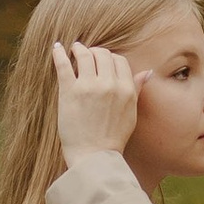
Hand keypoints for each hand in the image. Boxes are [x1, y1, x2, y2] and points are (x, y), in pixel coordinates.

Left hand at [52, 40, 140, 164]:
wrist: (94, 156)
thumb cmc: (113, 137)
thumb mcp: (131, 113)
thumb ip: (137, 89)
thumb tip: (147, 72)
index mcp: (126, 89)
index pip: (119, 60)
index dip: (110, 58)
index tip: (102, 61)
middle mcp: (109, 84)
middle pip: (102, 54)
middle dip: (95, 52)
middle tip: (87, 54)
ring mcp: (88, 87)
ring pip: (84, 55)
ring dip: (78, 49)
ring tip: (74, 49)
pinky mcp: (69, 92)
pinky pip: (64, 65)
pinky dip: (59, 53)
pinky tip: (57, 48)